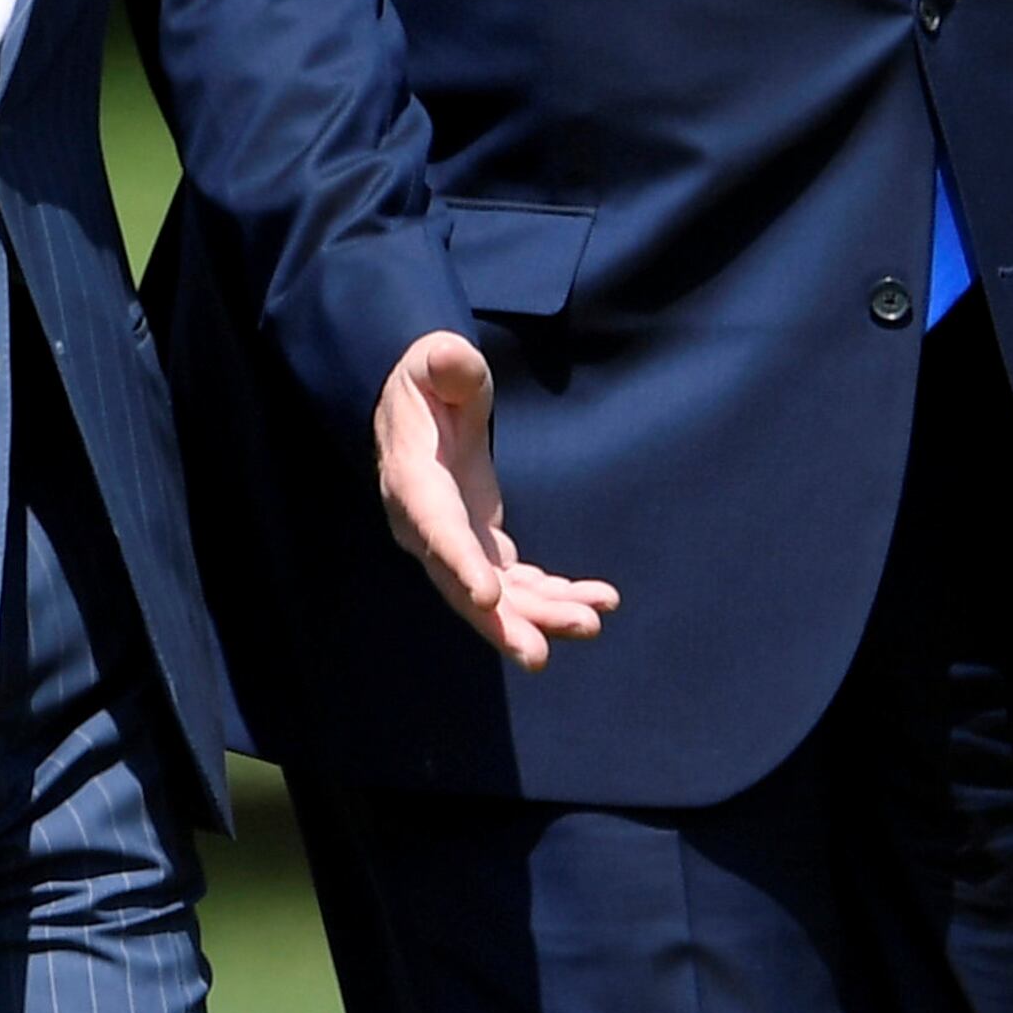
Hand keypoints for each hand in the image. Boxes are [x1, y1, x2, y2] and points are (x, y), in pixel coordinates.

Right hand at [374, 330, 619, 668]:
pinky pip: (519, 585)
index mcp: (413, 483)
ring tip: (592, 621)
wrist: (418, 407)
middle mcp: (429, 528)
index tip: (488, 599)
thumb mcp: (431, 361)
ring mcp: (457, 545)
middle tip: (540, 653)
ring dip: (542, 615)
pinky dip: (556, 596)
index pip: (435, 531)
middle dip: (502, 623)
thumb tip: (450, 359)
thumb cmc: (426, 380)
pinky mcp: (482, 549)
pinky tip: (599, 601)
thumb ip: (445, 365)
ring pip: (496, 597)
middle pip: (462, 587)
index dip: (460, 566)